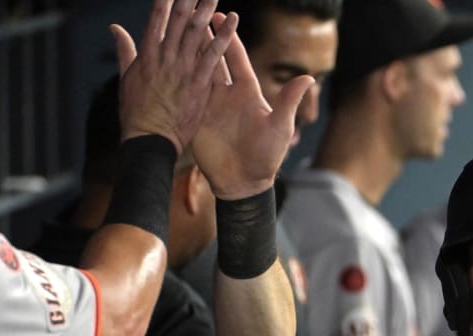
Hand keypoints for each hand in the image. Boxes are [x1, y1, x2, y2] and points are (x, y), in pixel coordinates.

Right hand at [111, 0, 237, 153]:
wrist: (148, 142)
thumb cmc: (136, 114)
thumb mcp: (126, 79)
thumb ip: (125, 51)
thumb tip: (116, 28)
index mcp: (147, 55)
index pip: (157, 20)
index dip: (165, 2)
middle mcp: (165, 58)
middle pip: (179, 21)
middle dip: (188, 1)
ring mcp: (182, 69)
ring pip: (196, 32)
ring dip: (206, 10)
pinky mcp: (199, 83)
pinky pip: (214, 55)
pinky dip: (223, 37)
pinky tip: (232, 21)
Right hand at [192, 13, 314, 199]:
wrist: (244, 181)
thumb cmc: (266, 156)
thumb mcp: (280, 127)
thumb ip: (289, 101)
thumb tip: (308, 77)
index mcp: (248, 91)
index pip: (236, 57)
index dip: (228, 37)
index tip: (221, 15)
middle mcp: (228, 93)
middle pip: (214, 58)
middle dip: (204, 36)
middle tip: (193, 14)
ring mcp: (210, 104)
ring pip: (196, 72)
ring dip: (187, 52)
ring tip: (175, 30)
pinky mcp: (196, 117)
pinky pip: (185, 93)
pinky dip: (176, 77)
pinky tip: (164, 62)